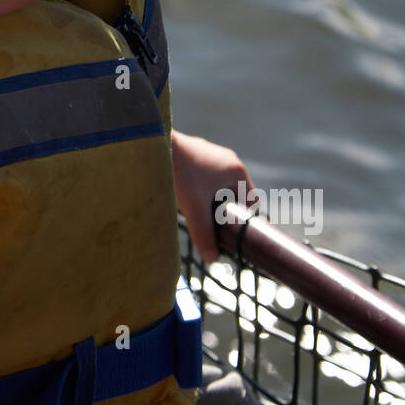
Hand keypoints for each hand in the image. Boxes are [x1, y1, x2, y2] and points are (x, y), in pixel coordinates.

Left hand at [171, 129, 256, 263]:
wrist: (153, 144)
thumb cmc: (179, 174)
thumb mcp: (194, 209)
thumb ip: (204, 235)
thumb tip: (212, 259)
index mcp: (236, 171)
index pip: (251, 202)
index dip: (240, 219)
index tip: (225, 230)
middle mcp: (228, 159)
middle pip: (232, 194)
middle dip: (220, 210)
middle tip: (205, 222)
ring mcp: (211, 153)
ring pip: (215, 185)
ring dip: (205, 199)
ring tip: (189, 208)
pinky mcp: (195, 152)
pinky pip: (202, 175)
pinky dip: (195, 187)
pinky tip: (180, 193)